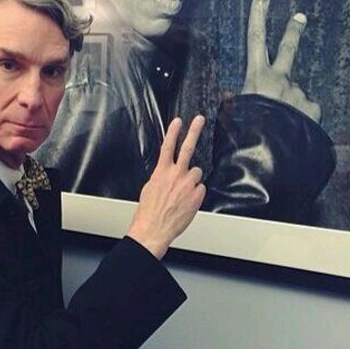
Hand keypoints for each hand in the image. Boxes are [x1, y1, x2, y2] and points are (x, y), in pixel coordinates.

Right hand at [127, 115, 205, 259]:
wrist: (154, 229)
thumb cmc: (149, 211)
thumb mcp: (150, 187)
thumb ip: (162, 176)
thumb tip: (168, 171)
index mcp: (161, 171)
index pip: (168, 146)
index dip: (173, 132)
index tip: (178, 121)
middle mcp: (176, 175)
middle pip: (187, 148)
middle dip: (194, 131)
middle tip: (199, 119)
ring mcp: (188, 184)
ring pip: (197, 172)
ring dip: (192, 179)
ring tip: (183, 191)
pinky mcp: (197, 196)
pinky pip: (200, 188)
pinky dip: (195, 193)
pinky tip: (186, 201)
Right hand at [241, 0, 320, 122]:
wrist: (269, 153)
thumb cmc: (246, 132)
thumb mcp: (233, 114)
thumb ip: (238, 100)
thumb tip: (236, 95)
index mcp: (258, 77)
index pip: (256, 39)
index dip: (259, 14)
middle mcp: (281, 79)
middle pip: (287, 49)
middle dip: (293, 31)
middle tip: (300, 17)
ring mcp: (298, 92)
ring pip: (292, 94)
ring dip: (286, 105)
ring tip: (278, 125)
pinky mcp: (312, 108)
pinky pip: (304, 110)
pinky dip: (298, 118)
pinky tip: (291, 129)